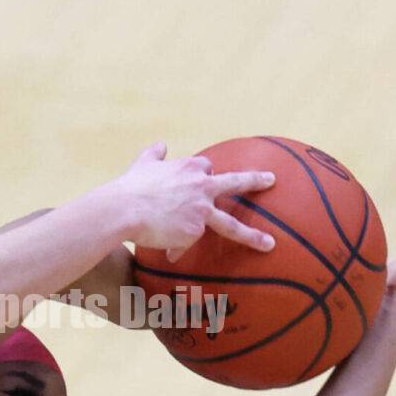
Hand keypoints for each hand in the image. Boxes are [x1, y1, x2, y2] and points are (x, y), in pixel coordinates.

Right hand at [113, 142, 277, 261]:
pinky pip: (186, 243)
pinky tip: (166, 251)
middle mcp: (201, 187)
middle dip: (255, 180)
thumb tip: (162, 144)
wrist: (123, 210)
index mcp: (190, 167)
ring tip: (269, 244)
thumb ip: (154, 154)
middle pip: (235, 183)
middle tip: (271, 180)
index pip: (206, 168)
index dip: (202, 175)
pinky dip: (176, 247)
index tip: (199, 180)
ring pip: (231, 225)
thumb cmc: (130, 187)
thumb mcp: (143, 164)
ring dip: (252, 235)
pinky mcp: (195, 232)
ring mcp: (201, 211)